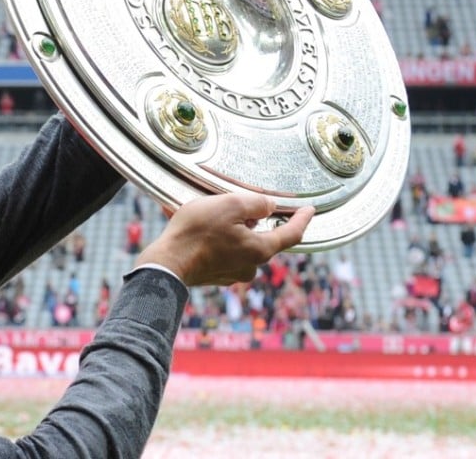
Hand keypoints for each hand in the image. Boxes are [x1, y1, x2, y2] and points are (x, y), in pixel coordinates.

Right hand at [136, 193, 312, 285]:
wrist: (165, 264)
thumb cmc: (196, 233)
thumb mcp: (230, 205)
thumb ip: (256, 203)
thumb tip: (268, 207)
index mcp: (259, 250)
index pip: (292, 234)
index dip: (303, 219)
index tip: (310, 210)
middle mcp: (250, 266)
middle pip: (261, 236)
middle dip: (251, 219)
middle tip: (233, 202)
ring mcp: (231, 273)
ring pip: (239, 242)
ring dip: (228, 226)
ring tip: (205, 211)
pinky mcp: (214, 274)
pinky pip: (220, 249)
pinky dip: (212, 236)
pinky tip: (195, 225)